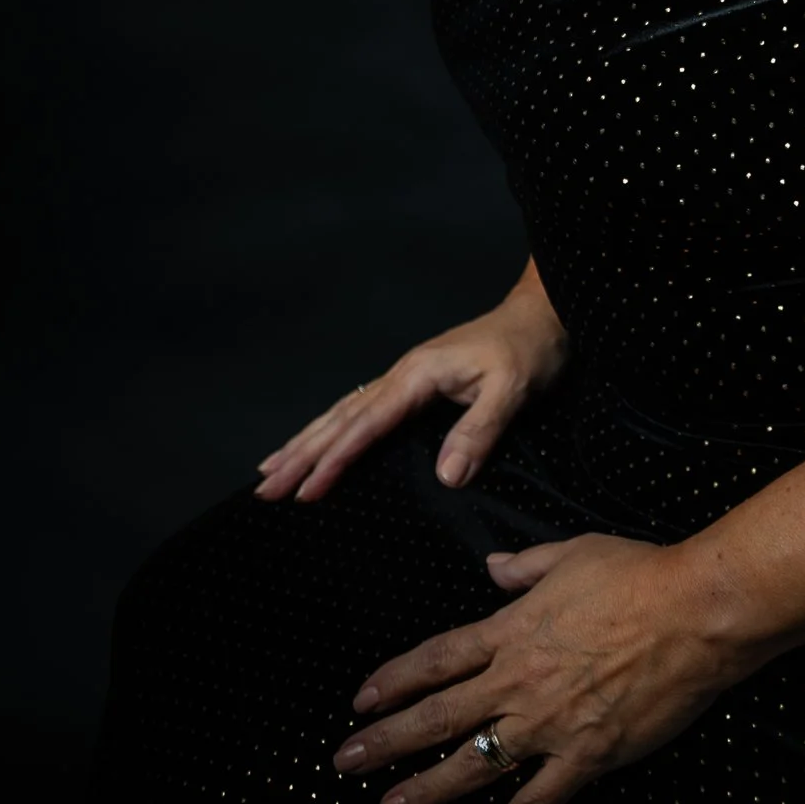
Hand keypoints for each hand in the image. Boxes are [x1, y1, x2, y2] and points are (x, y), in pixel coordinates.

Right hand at [255, 268, 568, 502]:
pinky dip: (333, 430)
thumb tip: (444, 478)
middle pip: (342, 417)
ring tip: (269, 470)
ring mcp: (406, 378)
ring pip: (345, 412)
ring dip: (307, 441)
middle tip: (263, 490)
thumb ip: (479, 430)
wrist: (542, 313)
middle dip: (301, 453)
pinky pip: (362, 411)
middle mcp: (403, 374)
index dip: (335, 459)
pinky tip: (321, 443)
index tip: (304, 491)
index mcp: (419, 374)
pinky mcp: (415, 385)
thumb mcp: (513, 389)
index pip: (367, 424)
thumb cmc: (530, 349)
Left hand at [331, 534, 742, 801]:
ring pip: (473, 765)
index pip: (437, 659)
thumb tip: (494, 566)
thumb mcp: (574, 552)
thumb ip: (527, 565)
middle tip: (346, 759)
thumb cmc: (640, 575)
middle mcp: (521, 681)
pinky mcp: (586, 757)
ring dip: (425, 788)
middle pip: (439, 716)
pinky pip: (537, 799)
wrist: (694, 612)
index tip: (361, 700)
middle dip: (387, 741)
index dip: (394, 680)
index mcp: (514, 629)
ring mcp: (551, 724)